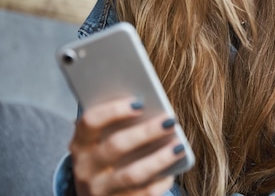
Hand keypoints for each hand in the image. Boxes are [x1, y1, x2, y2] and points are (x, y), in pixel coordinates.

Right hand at [69, 97, 185, 195]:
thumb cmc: (108, 157)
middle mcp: (86, 168)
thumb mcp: (103, 140)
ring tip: (179, 146)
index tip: (140, 102)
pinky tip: (172, 172)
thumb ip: (119, 124)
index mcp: (81, 144)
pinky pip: (143, 194)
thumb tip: (152, 106)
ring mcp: (100, 190)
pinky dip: (160, 182)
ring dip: (159, 159)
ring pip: (132, 174)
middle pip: (116, 146)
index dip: (114, 110)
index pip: (90, 121)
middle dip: (146, 132)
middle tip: (170, 121)